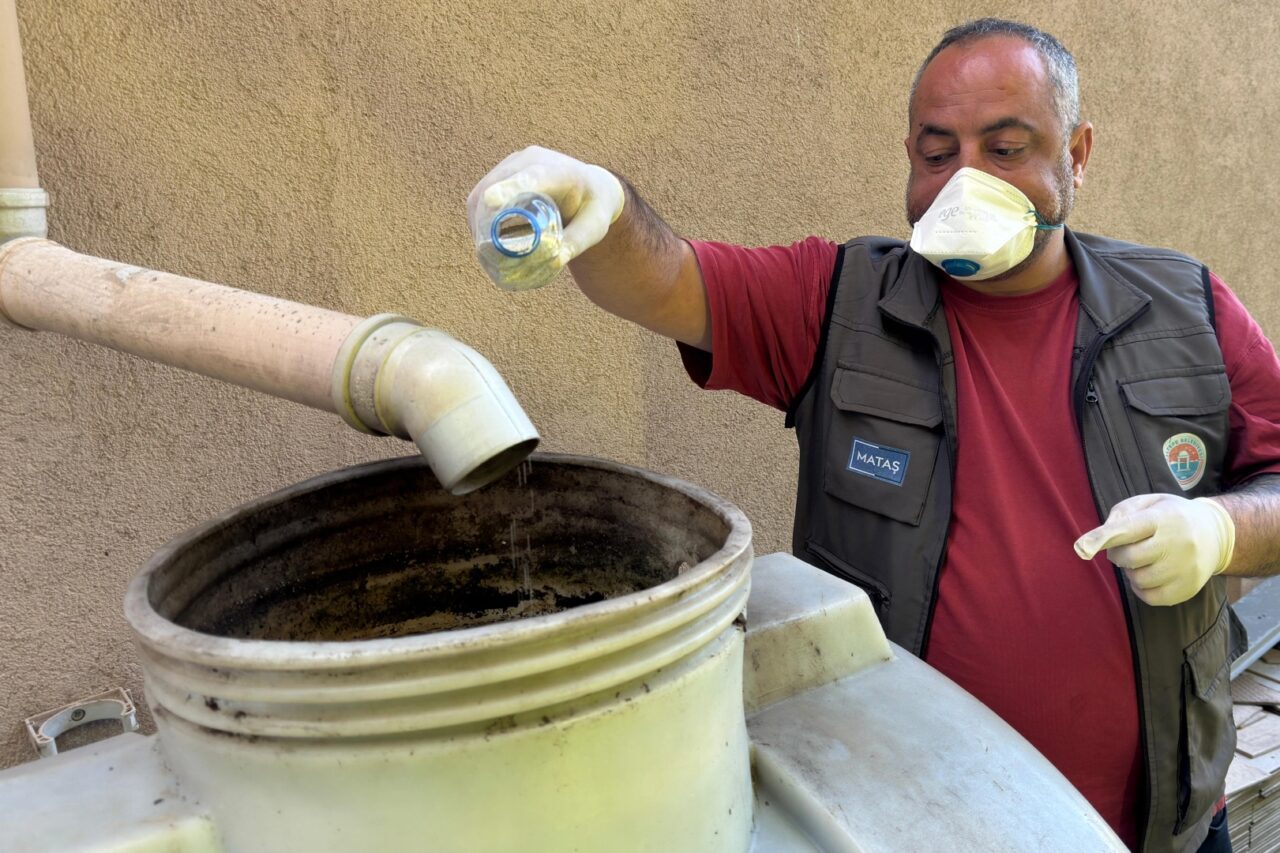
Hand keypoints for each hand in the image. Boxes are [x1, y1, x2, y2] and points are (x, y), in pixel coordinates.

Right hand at [467, 146, 625, 267]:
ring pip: (483, 192)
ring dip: (478, 221)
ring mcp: (513, 164)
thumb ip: (578, 241)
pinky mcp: (501, 174)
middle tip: (484, 252)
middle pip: (497, 187)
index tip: (491, 200)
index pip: (532, 177)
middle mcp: (531, 160)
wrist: (589, 187)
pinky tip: (480, 239)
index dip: (509, 188)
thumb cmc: (594, 208)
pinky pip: (480, 196)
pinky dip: (477, 218)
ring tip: (482, 251)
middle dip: (486, 218)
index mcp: (559, 171)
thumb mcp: (595, 226)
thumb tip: (555, 260)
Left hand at [1073, 494, 1235, 605]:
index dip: (1101, 538)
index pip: (1127, 530)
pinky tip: (1148, 575)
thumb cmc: (1171, 516)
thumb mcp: (1149, 502)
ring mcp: (1186, 568)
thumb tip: (1102, 537)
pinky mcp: (1188, 588)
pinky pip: (1151, 598)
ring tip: (1142, 560)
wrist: (1217, 534)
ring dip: (1131, 571)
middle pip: (1129, 558)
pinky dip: (1141, 589)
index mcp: (1164, 518)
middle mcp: (1178, 543)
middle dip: (1119, 554)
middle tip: (1125, 549)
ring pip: (1138, 579)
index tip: (1081, 548)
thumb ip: (1121, 514)